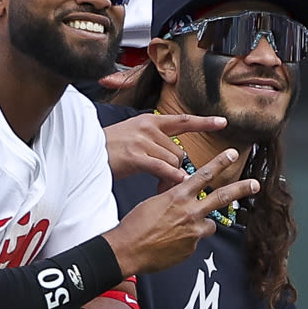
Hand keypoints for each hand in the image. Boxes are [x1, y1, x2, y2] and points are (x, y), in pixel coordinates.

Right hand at [107, 112, 228, 187]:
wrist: (85, 154)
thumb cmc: (109, 150)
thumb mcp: (133, 136)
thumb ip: (154, 141)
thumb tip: (174, 156)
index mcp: (150, 121)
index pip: (182, 120)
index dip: (204, 122)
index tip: (223, 121)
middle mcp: (149, 128)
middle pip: (178, 151)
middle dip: (176, 169)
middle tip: (168, 184)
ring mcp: (142, 141)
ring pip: (172, 161)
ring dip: (171, 178)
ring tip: (161, 188)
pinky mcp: (136, 156)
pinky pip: (162, 168)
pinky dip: (170, 177)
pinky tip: (173, 183)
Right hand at [111, 146, 256, 276]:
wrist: (127, 249)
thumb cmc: (135, 224)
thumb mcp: (154, 202)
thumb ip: (174, 199)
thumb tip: (183, 197)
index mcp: (179, 196)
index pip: (204, 174)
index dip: (220, 162)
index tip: (232, 153)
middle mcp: (190, 211)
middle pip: (222, 197)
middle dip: (241, 189)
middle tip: (256, 184)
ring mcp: (193, 231)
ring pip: (209, 225)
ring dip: (201, 226)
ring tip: (179, 231)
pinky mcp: (192, 248)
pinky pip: (194, 242)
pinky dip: (185, 242)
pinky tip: (169, 244)